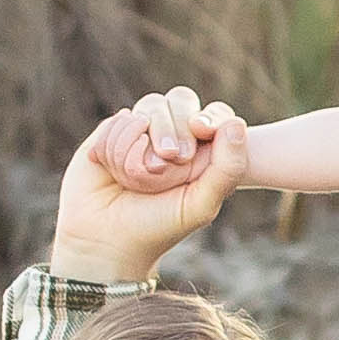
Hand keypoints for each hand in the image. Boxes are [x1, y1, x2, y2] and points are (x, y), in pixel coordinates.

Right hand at [53, 95, 252, 281]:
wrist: (103, 239)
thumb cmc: (157, 227)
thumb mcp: (200, 205)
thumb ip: (228, 168)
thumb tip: (235, 123)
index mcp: (205, 151)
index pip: (216, 112)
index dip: (207, 120)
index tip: (191, 148)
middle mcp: (177, 135)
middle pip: (181, 100)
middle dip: (168, 133)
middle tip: (158, 169)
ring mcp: (145, 130)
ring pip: (149, 106)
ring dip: (138, 146)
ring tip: (131, 178)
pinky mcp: (114, 130)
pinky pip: (120, 118)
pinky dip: (115, 146)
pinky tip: (111, 170)